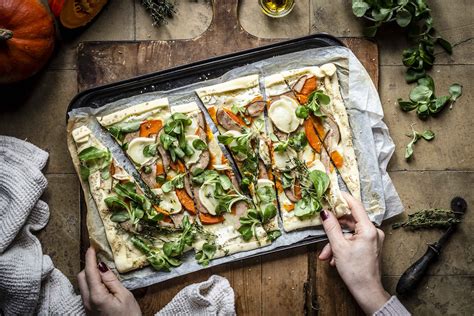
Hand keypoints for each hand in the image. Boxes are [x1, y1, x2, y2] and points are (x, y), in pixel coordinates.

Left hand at [78, 247, 141, 315]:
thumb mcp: (124, 295)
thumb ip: (111, 280)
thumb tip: (102, 266)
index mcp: (97, 296)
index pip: (90, 272)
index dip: (91, 258)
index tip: (92, 247)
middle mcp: (88, 301)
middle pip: (81, 277)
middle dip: (89, 265)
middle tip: (99, 257)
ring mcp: (87, 306)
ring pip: (82, 284)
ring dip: (89, 274)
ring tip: (102, 268)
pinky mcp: (89, 310)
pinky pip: (86, 291)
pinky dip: (91, 282)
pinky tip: (102, 281)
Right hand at [318, 192, 389, 313]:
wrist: (367, 291)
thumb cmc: (355, 271)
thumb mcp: (338, 247)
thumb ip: (331, 227)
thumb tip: (324, 212)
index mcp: (369, 229)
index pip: (355, 206)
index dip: (343, 198)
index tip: (333, 192)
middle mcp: (374, 232)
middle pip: (350, 221)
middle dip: (334, 230)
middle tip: (322, 230)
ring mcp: (373, 239)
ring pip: (350, 233)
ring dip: (336, 242)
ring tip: (326, 255)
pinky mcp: (370, 246)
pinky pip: (354, 240)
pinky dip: (343, 247)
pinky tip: (335, 258)